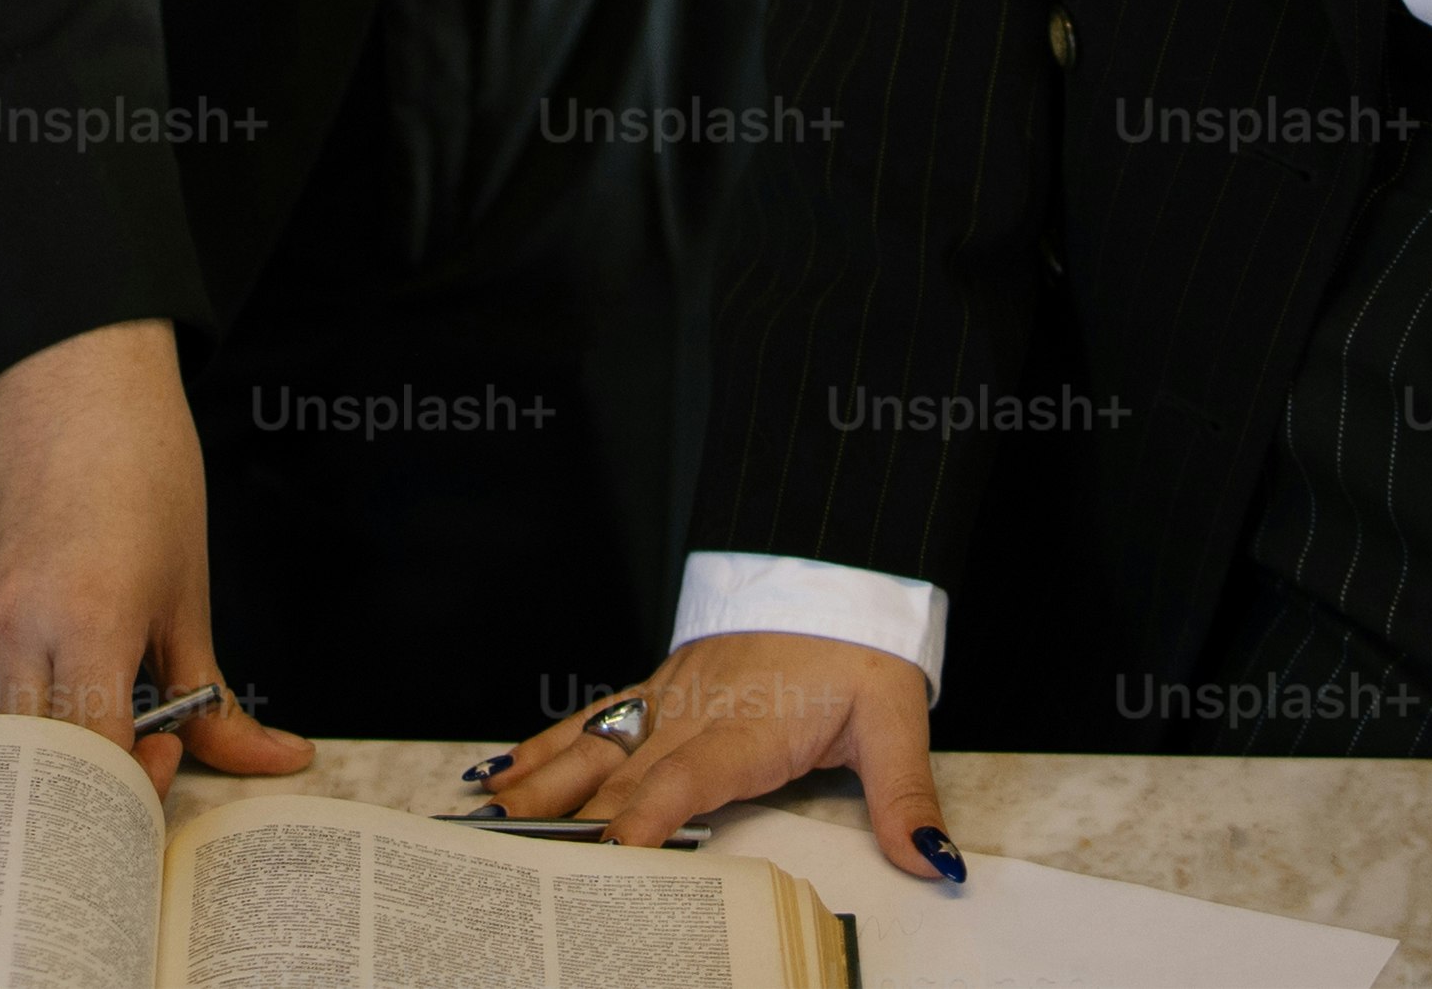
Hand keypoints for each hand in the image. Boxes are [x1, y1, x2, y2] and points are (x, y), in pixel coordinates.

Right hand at [0, 319, 311, 789]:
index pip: (99, 761)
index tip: (167, 752)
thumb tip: (276, 760)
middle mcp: (13, 634)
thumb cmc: (143, 468)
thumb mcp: (189, 591)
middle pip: (33, 770)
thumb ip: (214, 695)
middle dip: (84, 797)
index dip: (138, 784)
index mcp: (86, 625)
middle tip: (124, 769)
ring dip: (22, 781)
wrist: (74, 375)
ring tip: (68, 775)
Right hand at [486, 633, 953, 881]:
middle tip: (524, 854)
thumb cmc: (857, 649)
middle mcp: (699, 711)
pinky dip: (546, 745)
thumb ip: (907, 795)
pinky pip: (595, 719)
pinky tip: (505, 769)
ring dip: (545, 780)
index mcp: (753, 726)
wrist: (833, 571)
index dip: (653, 812)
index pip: (693, 775)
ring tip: (496, 816)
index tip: (616, 849)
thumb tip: (935, 859)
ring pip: (598, 743)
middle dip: (575, 814)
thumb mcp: (897, 718)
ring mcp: (670, 698)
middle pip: (627, 769)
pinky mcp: (658, 688)